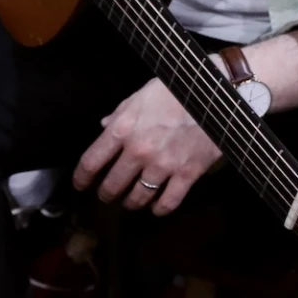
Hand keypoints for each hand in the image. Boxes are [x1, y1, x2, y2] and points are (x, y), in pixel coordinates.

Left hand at [74, 79, 221, 214]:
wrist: (217, 93)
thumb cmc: (177, 88)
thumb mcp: (142, 95)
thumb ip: (121, 114)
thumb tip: (103, 127)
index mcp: (123, 128)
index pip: (91, 162)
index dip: (81, 178)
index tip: (80, 185)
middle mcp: (139, 150)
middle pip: (111, 186)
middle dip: (105, 194)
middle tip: (107, 194)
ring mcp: (163, 165)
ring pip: (137, 198)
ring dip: (130, 203)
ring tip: (130, 202)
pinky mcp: (186, 174)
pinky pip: (167, 204)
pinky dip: (159, 209)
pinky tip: (157, 207)